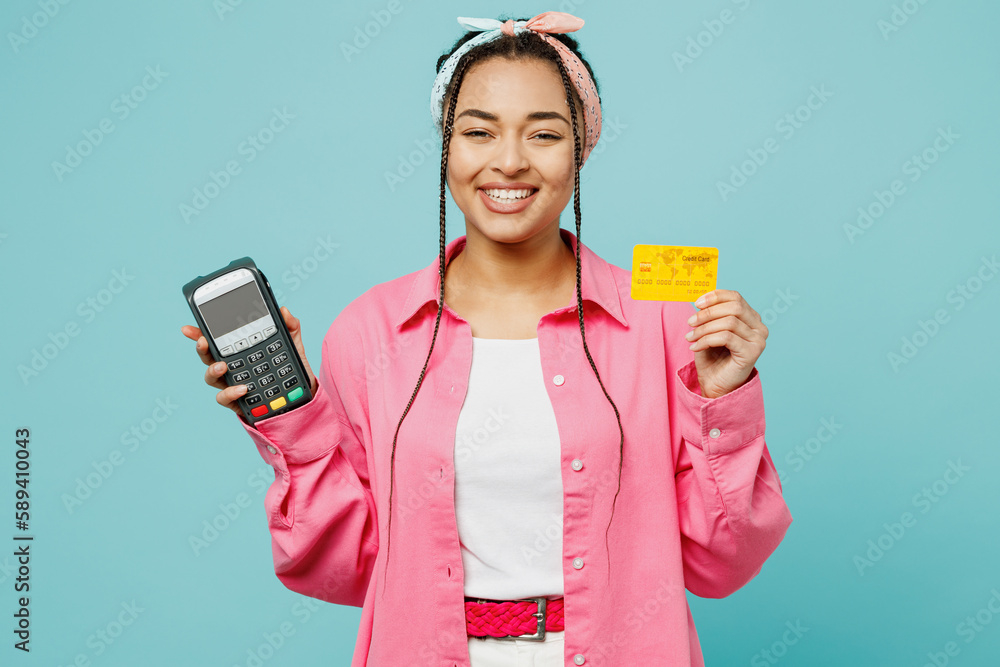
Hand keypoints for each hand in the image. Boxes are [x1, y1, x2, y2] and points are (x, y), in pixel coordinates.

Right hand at [180, 306, 317, 416]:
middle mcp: (230, 367)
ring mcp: (231, 384)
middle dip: (201, 348)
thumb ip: (289, 326)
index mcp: (238, 351)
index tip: (188, 327)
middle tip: (203, 341)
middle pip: (207, 357)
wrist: (299, 395)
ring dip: (213, 370)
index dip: (199, 333)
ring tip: (223, 366)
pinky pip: (225, 398)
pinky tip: (243, 388)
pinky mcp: (238, 401)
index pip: (216, 339)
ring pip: (210, 377)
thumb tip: (284, 311)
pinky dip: (231, 393)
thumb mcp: (292, 345)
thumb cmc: (287, 368)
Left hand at [684, 289, 766, 398]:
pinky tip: (695, 347)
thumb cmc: (712, 358)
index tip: (696, 303)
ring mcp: (758, 340)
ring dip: (704, 329)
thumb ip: (709, 315)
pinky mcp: (752, 352)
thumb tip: (701, 300)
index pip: (735, 297)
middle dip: (707, 313)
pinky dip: (707, 340)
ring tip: (690, 337)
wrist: (715, 386)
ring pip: (729, 322)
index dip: (715, 296)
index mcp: (751, 318)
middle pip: (734, 307)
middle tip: (690, 322)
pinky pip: (726, 337)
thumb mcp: (708, 331)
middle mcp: (759, 327)